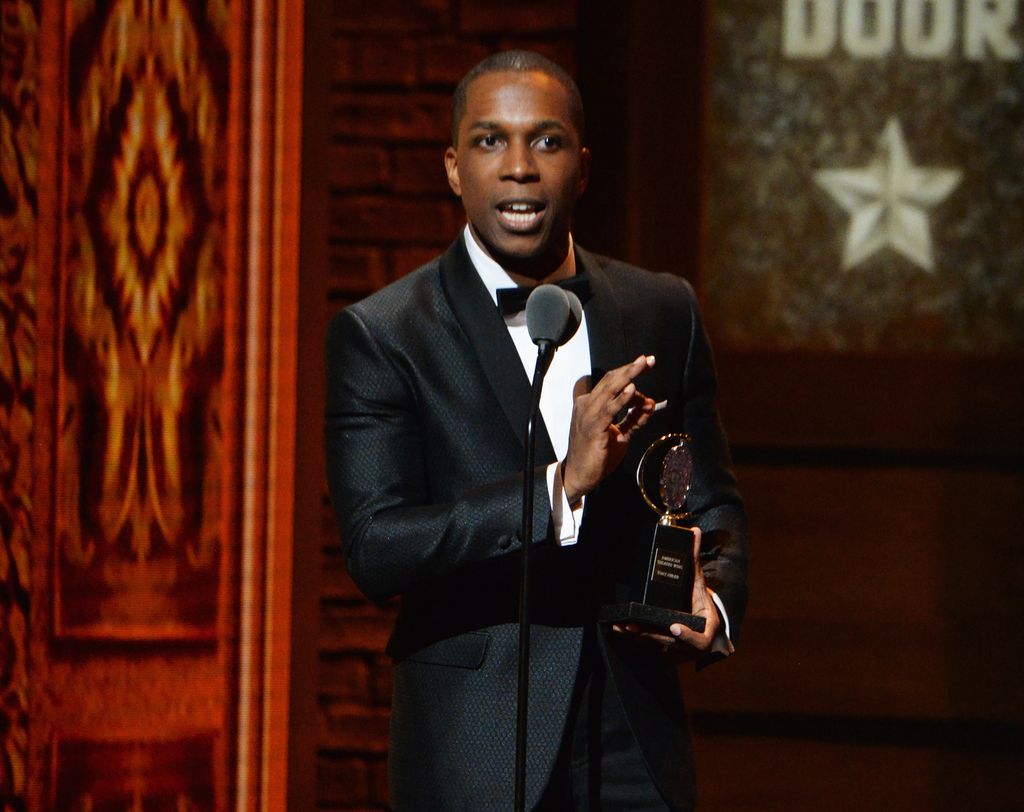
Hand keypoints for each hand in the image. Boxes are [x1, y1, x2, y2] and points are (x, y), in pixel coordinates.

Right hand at [562, 355, 655, 503]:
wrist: (579, 476)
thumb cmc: (596, 456)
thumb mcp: (620, 435)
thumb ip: (634, 419)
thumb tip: (650, 404)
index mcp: (590, 405)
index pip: (611, 383)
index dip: (628, 372)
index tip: (645, 364)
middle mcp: (586, 406)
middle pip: (611, 381)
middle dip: (631, 368)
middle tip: (648, 359)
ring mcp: (588, 415)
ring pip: (610, 390)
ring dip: (629, 376)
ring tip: (643, 365)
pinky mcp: (593, 428)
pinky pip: (609, 410)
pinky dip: (621, 399)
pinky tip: (632, 389)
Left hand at [612, 527, 721, 658]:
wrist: (706, 631)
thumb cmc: (703, 607)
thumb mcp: (701, 586)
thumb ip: (695, 562)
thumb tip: (695, 532)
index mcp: (704, 634)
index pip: (698, 640)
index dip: (687, 635)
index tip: (674, 627)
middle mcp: (688, 645)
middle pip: (669, 641)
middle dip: (650, 634)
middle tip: (633, 625)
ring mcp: (674, 649)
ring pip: (655, 644)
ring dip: (637, 635)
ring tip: (621, 625)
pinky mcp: (662, 648)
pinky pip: (647, 643)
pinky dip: (633, 636)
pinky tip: (618, 628)